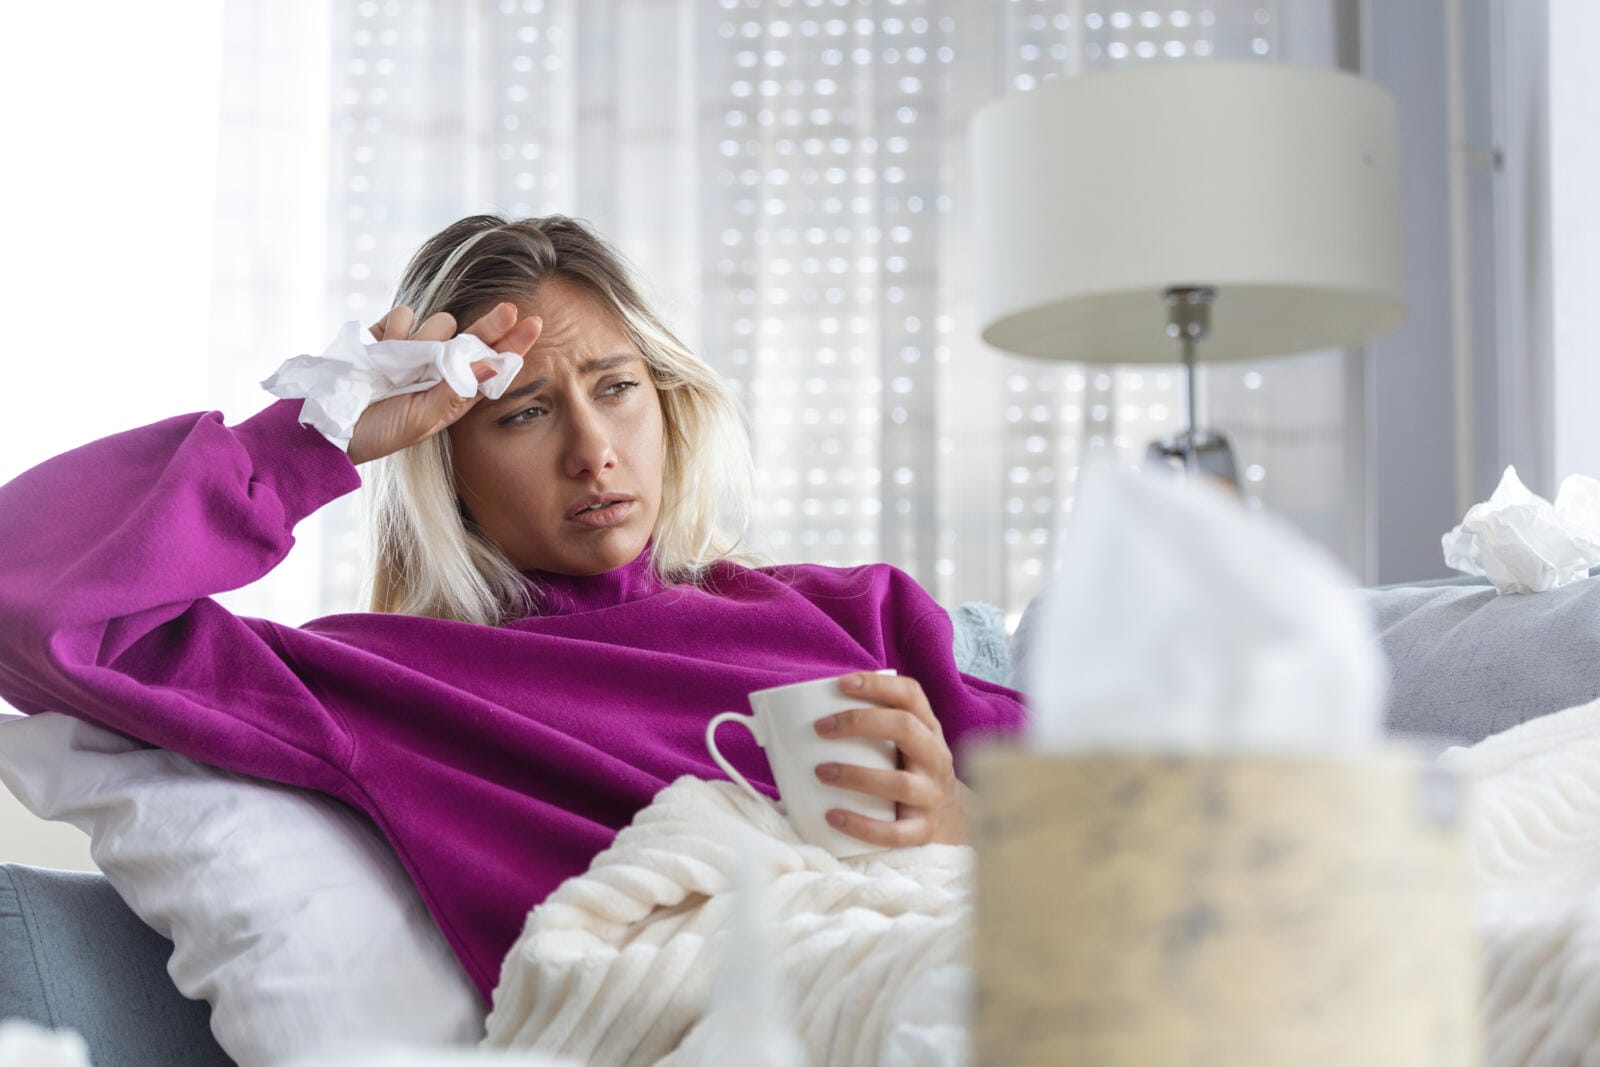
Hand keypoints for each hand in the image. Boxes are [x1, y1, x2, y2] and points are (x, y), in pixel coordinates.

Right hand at [345, 303, 543, 464]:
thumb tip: (493, 365)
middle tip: (510, 310)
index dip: (512, 344)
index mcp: (455, 389)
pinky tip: (382, 350)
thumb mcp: (422, 419)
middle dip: (492, 323)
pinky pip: (405, 314)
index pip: (490, 362)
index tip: (534, 325)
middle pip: (474, 334)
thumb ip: (457, 392)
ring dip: (427, 338)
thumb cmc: (382, 431)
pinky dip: (396, 330)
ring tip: (403, 365)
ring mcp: (414, 346)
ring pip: (439, 321)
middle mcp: (439, 364)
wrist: (332, 424)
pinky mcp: (387, 331)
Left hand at [813, 672, 972, 847]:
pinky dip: (861, 825)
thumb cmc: (911, 773)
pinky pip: (894, 832)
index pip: (910, 694)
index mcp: (928, 729)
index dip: (878, 684)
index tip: (842, 684)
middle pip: (905, 728)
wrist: (955, 822)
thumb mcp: (905, 745)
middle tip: (820, 728)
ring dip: (856, 775)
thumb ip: (874, 728)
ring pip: (899, 783)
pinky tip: (832, 816)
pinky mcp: (924, 832)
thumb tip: (798, 715)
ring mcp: (932, 796)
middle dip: (859, 723)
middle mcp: (935, 758)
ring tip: (821, 772)